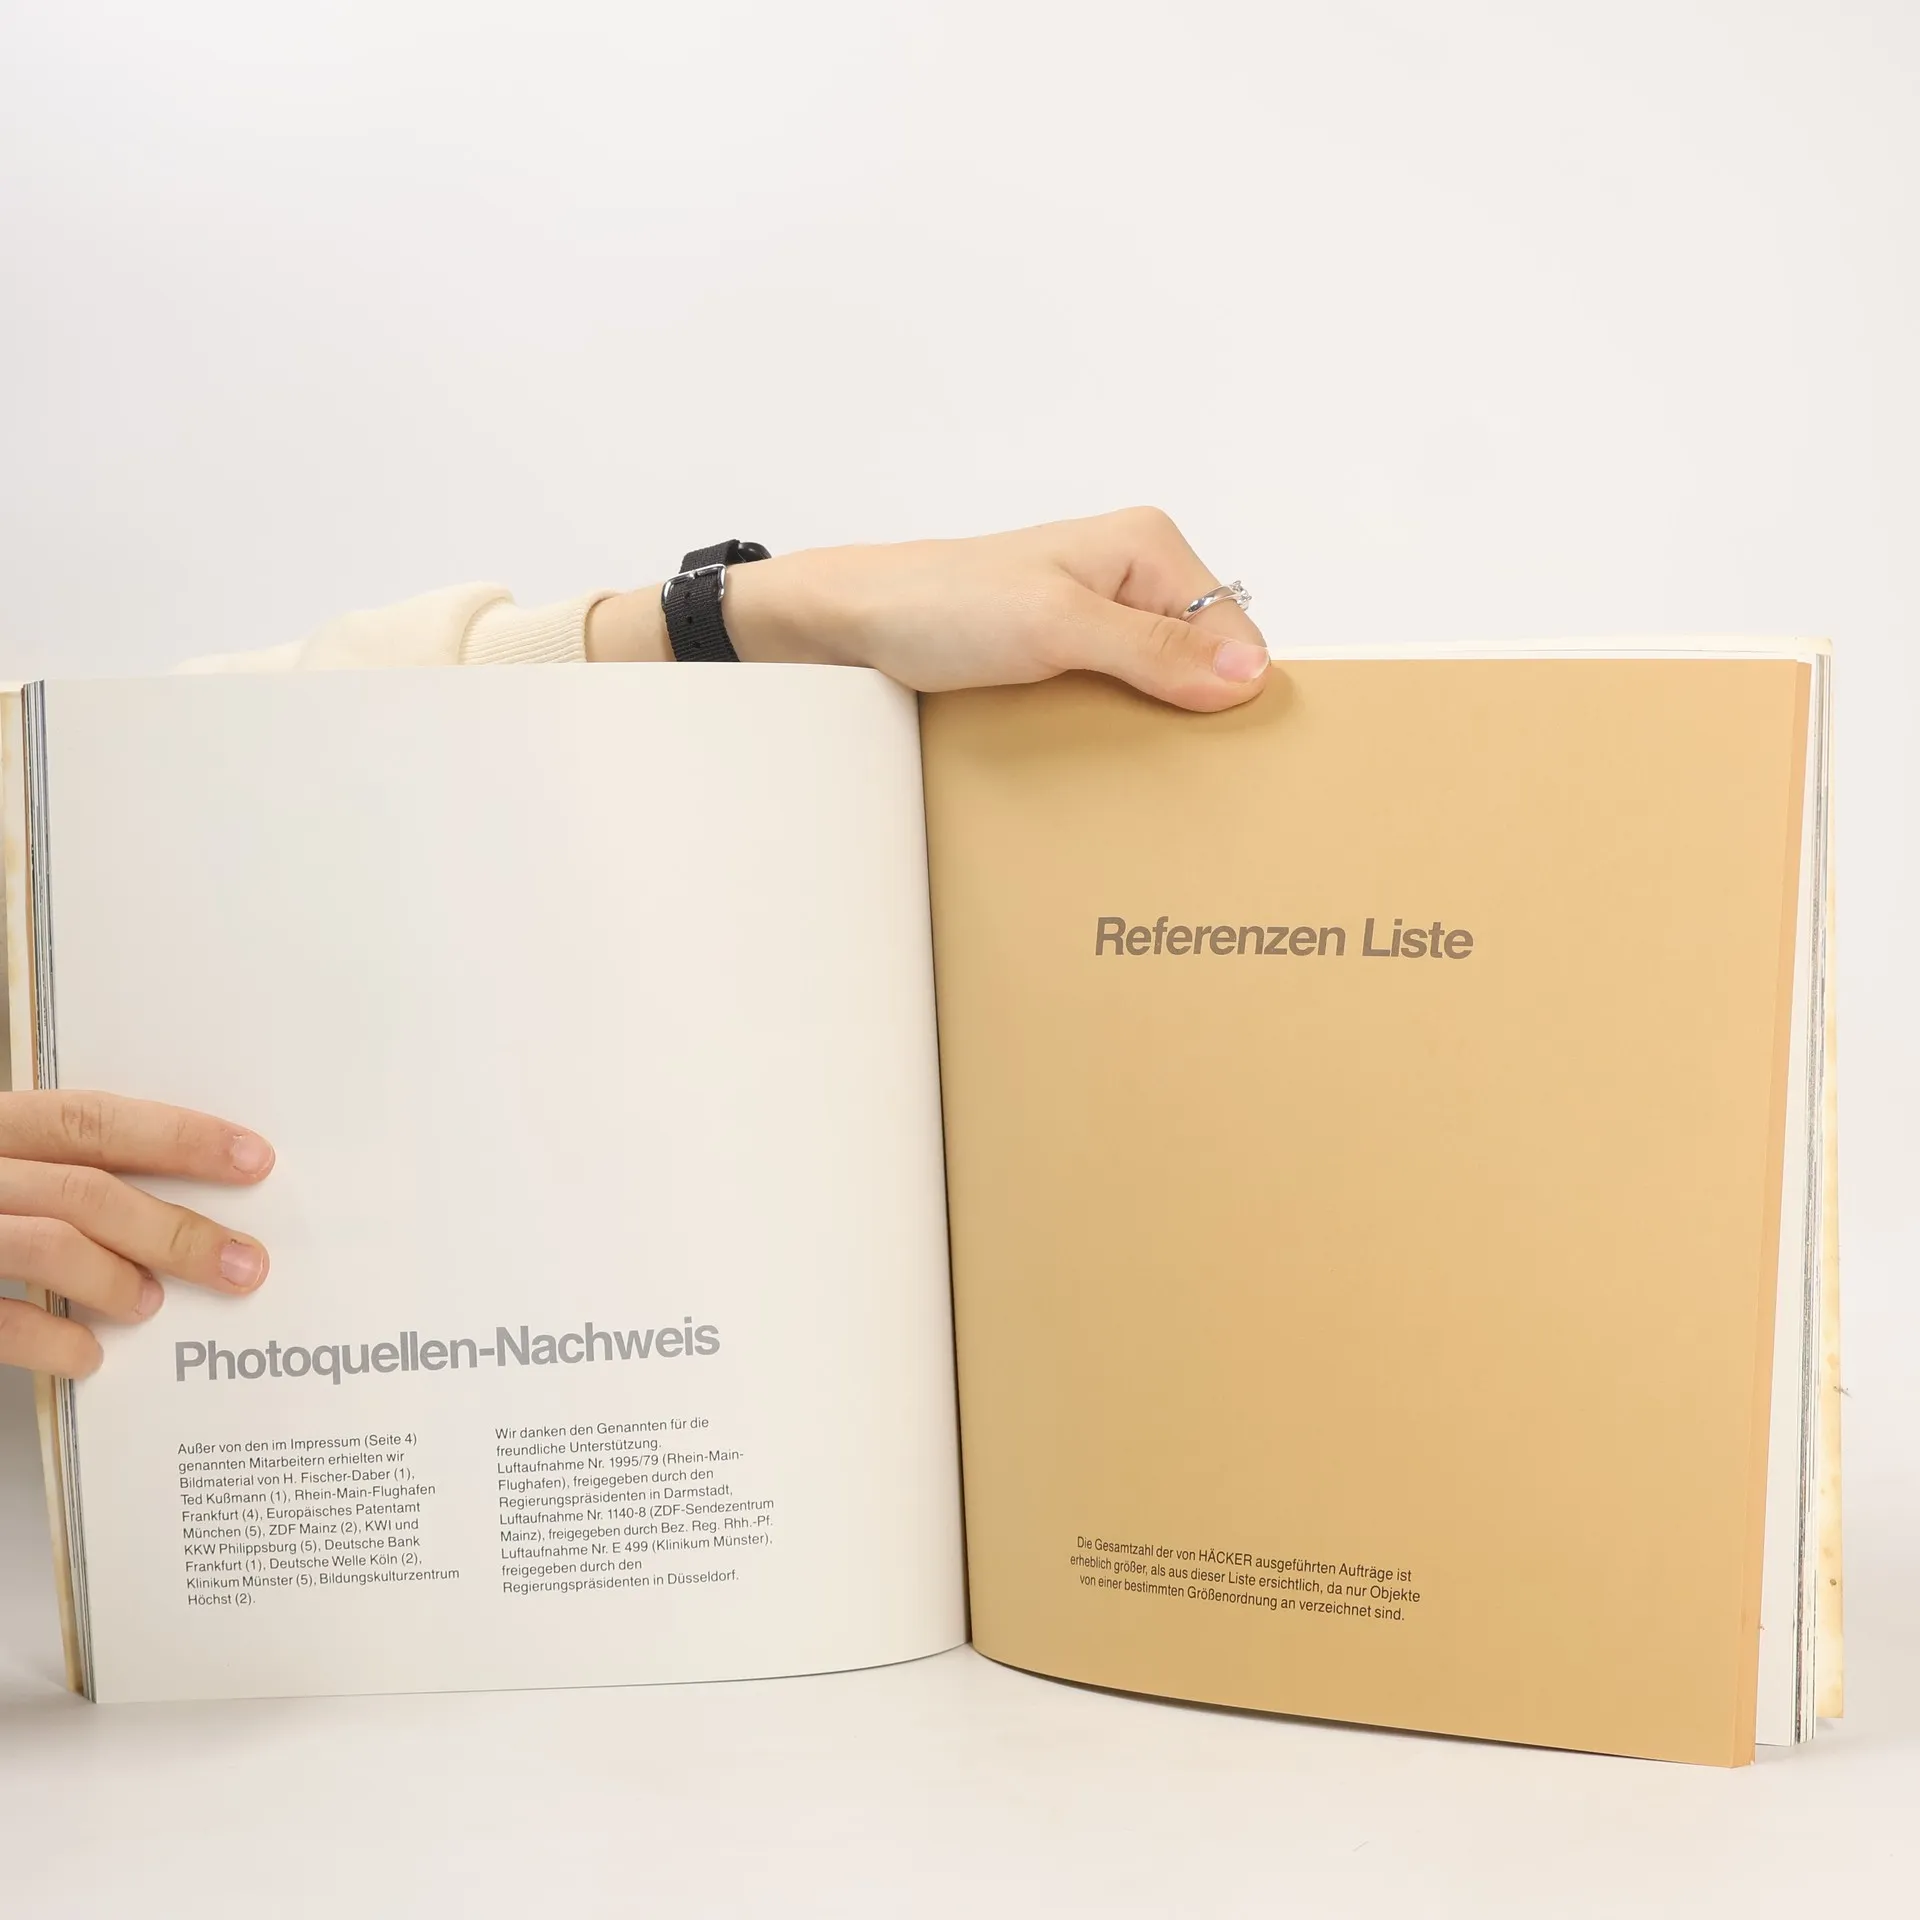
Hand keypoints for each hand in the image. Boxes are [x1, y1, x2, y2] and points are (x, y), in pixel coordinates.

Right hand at [0, 1093, 273, 1378]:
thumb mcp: (5, 1172)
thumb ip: (65, 1176)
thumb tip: (175, 1206)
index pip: (92, 1119)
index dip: (179, 1136)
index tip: (254, 1159)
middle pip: (85, 1188)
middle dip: (176, 1229)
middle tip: (242, 1264)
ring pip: (46, 1243)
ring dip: (116, 1277)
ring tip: (150, 1305)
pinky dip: (52, 1339)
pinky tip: (88, 1356)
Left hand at [585, 507, 1270, 712]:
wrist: (850, 626)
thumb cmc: (939, 606)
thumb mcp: (1057, 627)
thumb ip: (1153, 649)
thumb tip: (1248, 674)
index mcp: (1147, 545)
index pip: (1234, 633)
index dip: (1229, 693)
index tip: (1214, 749)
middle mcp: (1129, 575)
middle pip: (1202, 662)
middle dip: (1191, 715)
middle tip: (1172, 770)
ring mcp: (1095, 616)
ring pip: (1159, 688)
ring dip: (1147, 730)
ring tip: (1131, 769)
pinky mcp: (1062, 653)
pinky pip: (1114, 700)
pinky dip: (1109, 731)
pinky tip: (1095, 758)